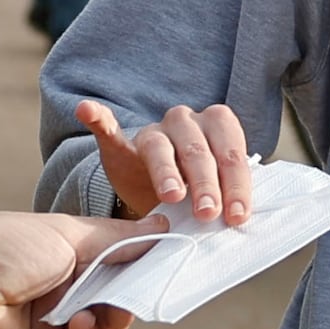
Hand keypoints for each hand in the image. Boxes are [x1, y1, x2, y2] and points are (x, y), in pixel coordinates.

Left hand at [0, 209, 153, 328]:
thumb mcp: (65, 234)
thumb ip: (116, 238)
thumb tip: (162, 226)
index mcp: (57, 257)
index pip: (111, 261)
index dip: (138, 260)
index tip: (170, 255)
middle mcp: (53, 293)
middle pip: (112, 297)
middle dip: (131, 291)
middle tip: (150, 283)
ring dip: (111, 317)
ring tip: (106, 305)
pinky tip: (80, 325)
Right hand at [71, 94, 256, 229]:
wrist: (157, 189)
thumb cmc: (196, 187)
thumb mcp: (217, 188)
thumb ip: (227, 195)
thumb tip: (241, 217)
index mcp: (218, 125)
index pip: (231, 153)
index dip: (237, 185)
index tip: (237, 214)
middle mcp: (186, 122)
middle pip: (198, 151)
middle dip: (205, 183)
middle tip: (208, 213)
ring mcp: (153, 132)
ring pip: (160, 148)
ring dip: (167, 172)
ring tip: (172, 195)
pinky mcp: (120, 144)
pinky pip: (107, 128)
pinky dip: (98, 118)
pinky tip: (87, 110)